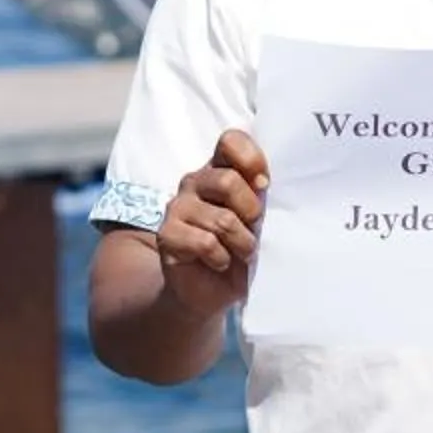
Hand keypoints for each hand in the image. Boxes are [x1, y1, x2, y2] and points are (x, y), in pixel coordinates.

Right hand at [156, 128, 269, 318]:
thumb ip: (260, 195)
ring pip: (221, 219)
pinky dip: (222, 259)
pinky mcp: (167, 235)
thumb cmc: (240, 248)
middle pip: (228, 181)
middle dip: (251, 211)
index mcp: (220, 169)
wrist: (211, 291)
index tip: (264, 184)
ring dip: (242, 243)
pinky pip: (205, 243)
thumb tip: (265, 184)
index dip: (251, 159)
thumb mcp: (257, 219)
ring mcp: (178, 207)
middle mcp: (196, 181)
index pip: (230, 141)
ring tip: (242, 253)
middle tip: (254, 228)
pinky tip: (220, 263)